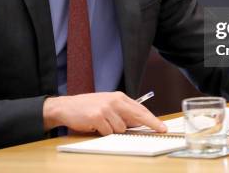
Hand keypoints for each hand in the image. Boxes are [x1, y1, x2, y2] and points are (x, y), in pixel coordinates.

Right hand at [43, 91, 166, 134]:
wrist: (67, 107)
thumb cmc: (88, 107)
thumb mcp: (108, 105)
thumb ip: (122, 112)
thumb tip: (139, 123)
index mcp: (118, 97)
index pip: (140, 109)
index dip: (152, 119)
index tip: (162, 126)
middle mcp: (114, 101)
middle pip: (138, 116)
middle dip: (151, 124)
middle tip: (161, 130)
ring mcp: (106, 108)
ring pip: (121, 129)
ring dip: (113, 131)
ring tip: (103, 124)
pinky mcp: (98, 117)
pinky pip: (108, 132)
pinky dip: (103, 132)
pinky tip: (95, 126)